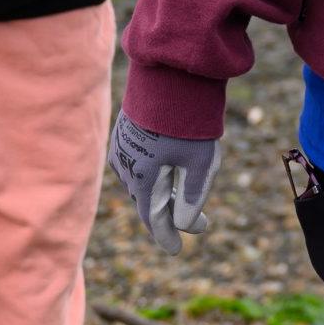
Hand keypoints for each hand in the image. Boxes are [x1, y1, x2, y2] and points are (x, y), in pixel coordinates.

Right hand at [107, 111, 217, 254]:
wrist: (169, 74)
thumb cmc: (187, 120)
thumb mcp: (201, 162)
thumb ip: (193, 196)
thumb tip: (187, 224)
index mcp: (142, 179)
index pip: (153, 218)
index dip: (166, 236)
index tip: (176, 250)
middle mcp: (126, 167)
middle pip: (149, 201)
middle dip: (174, 215)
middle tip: (202, 225)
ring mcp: (122, 148)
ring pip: (142, 183)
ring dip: (162, 194)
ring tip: (186, 200)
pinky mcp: (124, 132)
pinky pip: (136, 163)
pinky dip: (154, 174)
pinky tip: (166, 172)